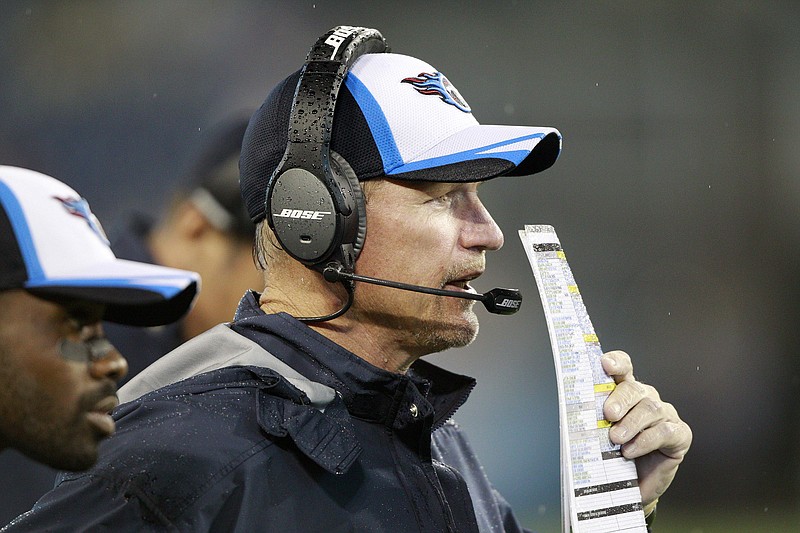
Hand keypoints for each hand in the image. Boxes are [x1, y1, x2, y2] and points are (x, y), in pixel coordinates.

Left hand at [601, 350, 691, 512]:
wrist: (632, 487)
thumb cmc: (615, 457)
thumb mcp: (600, 436)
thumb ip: (593, 421)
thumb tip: (576, 414)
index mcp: (625, 394)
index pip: (624, 369)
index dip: (616, 362)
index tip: (605, 364)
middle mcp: (646, 399)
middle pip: (635, 388)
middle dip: (620, 399)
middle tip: (608, 414)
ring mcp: (665, 415)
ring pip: (650, 408)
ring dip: (631, 423)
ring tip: (615, 439)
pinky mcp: (679, 434)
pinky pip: (664, 431)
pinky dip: (645, 441)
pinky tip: (631, 451)